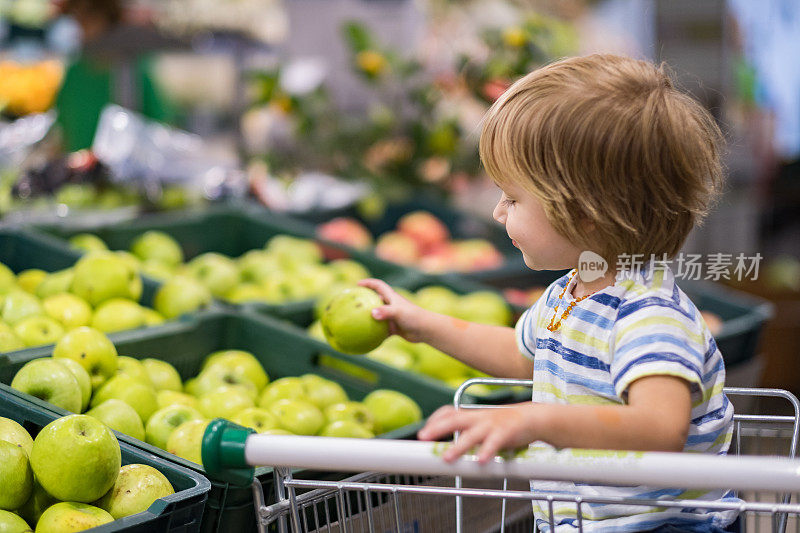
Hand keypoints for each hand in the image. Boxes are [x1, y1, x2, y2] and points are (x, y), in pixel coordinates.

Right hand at [358, 278, 430, 342]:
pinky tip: (364, 338)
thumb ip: (385, 312)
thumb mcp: (399, 313)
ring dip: (367, 318)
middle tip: (352, 303)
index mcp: (392, 298)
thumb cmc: (414, 317)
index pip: (378, 286)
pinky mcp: (394, 328)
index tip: (357, 284)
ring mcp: (392, 317)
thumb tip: (372, 314)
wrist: (426, 330)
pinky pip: (380, 330)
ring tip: (354, 321)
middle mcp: (391, 306)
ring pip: (377, 316)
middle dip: (365, 300)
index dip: (368, 283)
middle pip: (375, 300)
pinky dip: (373, 333)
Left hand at [417, 403, 539, 463]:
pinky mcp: (506, 432)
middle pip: (455, 419)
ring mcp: (492, 424)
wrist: (532, 418)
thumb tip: (452, 450)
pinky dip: (487, 451)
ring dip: (459, 446)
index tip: (423, 432)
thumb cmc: (505, 425)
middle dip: (438, 428)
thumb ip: (469, 435)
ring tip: (448, 457)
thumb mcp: (484, 426)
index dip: (435, 420)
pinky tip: (480, 461)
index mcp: (473, 416)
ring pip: (472, 434)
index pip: (449, 412)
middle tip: (423, 437)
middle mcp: (479, 418)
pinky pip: (495, 442)